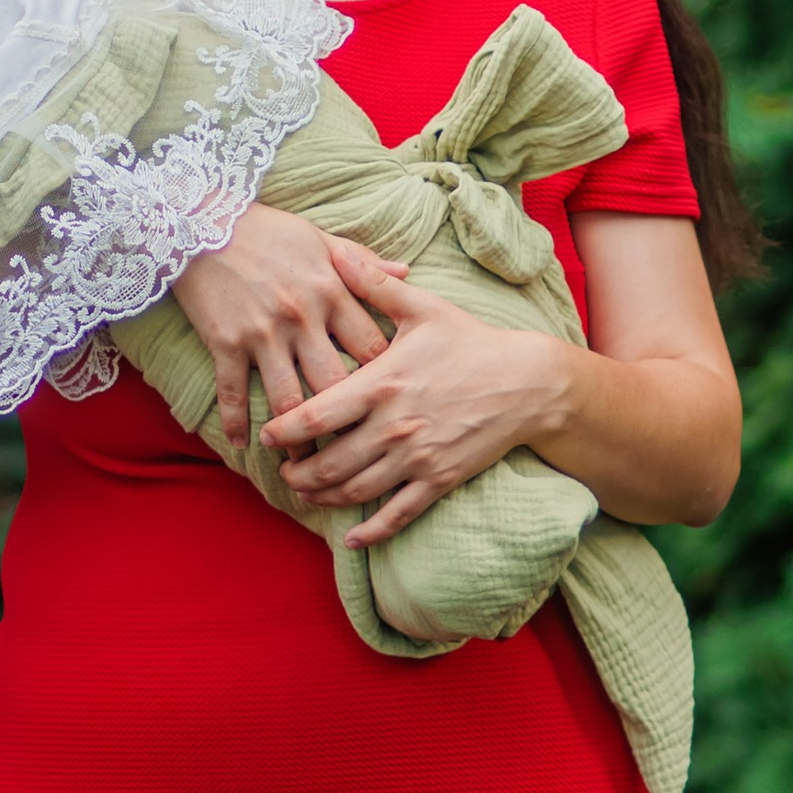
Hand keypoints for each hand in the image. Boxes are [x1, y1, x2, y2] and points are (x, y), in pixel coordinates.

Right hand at [172, 203, 402, 445]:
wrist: (198, 220)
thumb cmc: (265, 229)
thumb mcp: (320, 237)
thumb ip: (363, 262)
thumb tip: (407, 269)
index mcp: (332, 290)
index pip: (371, 347)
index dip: (385, 380)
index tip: (392, 406)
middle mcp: (302, 316)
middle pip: (336, 383)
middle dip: (349, 422)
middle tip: (357, 451)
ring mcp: (262, 332)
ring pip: (289, 399)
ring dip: (298, 437)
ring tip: (307, 464)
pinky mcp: (225, 341)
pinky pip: (233, 392)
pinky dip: (237, 422)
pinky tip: (243, 444)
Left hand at [261, 242, 573, 544]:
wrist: (527, 382)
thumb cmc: (470, 341)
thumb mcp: (422, 308)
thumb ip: (373, 286)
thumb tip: (335, 253)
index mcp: (382, 382)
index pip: (316, 415)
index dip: (283, 431)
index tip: (265, 437)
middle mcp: (394, 425)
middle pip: (329, 461)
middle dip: (298, 471)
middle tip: (282, 471)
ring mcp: (417, 457)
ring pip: (356, 490)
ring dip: (323, 496)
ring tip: (305, 492)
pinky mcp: (440, 479)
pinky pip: (398, 513)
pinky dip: (371, 531)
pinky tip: (351, 538)